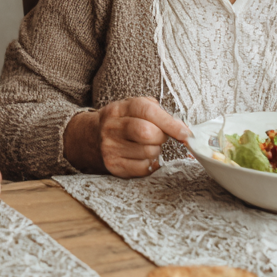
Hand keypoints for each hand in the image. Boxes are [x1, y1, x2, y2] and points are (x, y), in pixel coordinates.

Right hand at [63, 97, 189, 177]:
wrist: (90, 138)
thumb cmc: (122, 122)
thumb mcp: (134, 108)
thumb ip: (158, 113)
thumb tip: (183, 130)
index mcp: (120, 108)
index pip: (147, 111)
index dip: (170, 123)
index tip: (185, 133)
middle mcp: (112, 127)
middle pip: (147, 133)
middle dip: (161, 137)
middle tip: (158, 136)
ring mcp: (110, 147)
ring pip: (148, 152)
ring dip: (155, 150)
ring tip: (146, 145)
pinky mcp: (113, 165)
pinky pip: (143, 168)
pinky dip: (149, 163)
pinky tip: (141, 156)